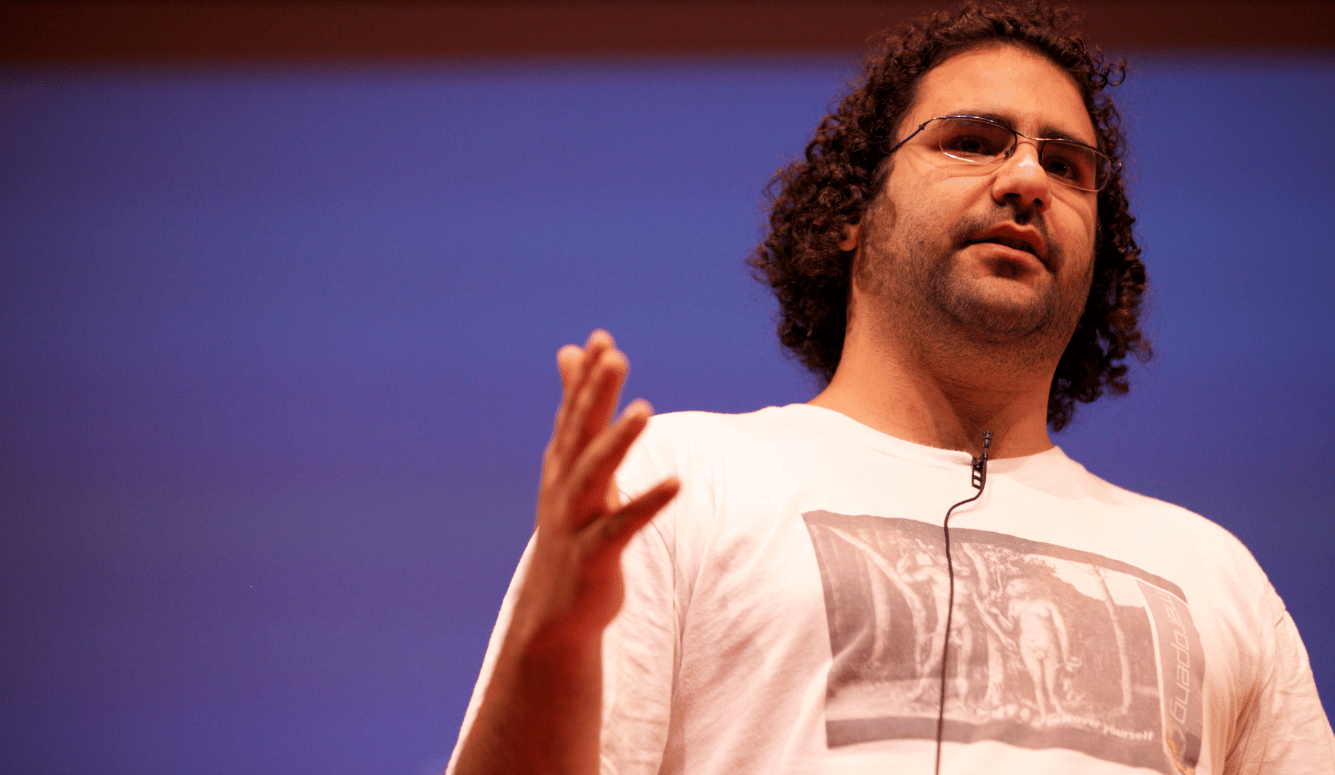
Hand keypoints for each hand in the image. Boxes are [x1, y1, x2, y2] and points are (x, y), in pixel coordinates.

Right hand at [510, 330, 679, 652]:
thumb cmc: (570, 532)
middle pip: (580, 434)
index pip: (572, 414)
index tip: (601, 338)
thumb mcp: (572, 471)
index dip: (586, 378)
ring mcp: (573, 522)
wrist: (553, 612)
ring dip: (616, 442)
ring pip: (593, 475)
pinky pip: (620, 527)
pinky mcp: (592, 556)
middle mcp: (562, 489)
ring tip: (643, 409)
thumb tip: (569, 354)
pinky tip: (676, 483)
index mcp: (562, 467)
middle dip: (595, 394)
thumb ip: (576, 413)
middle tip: (614, 355)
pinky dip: (646, 504)